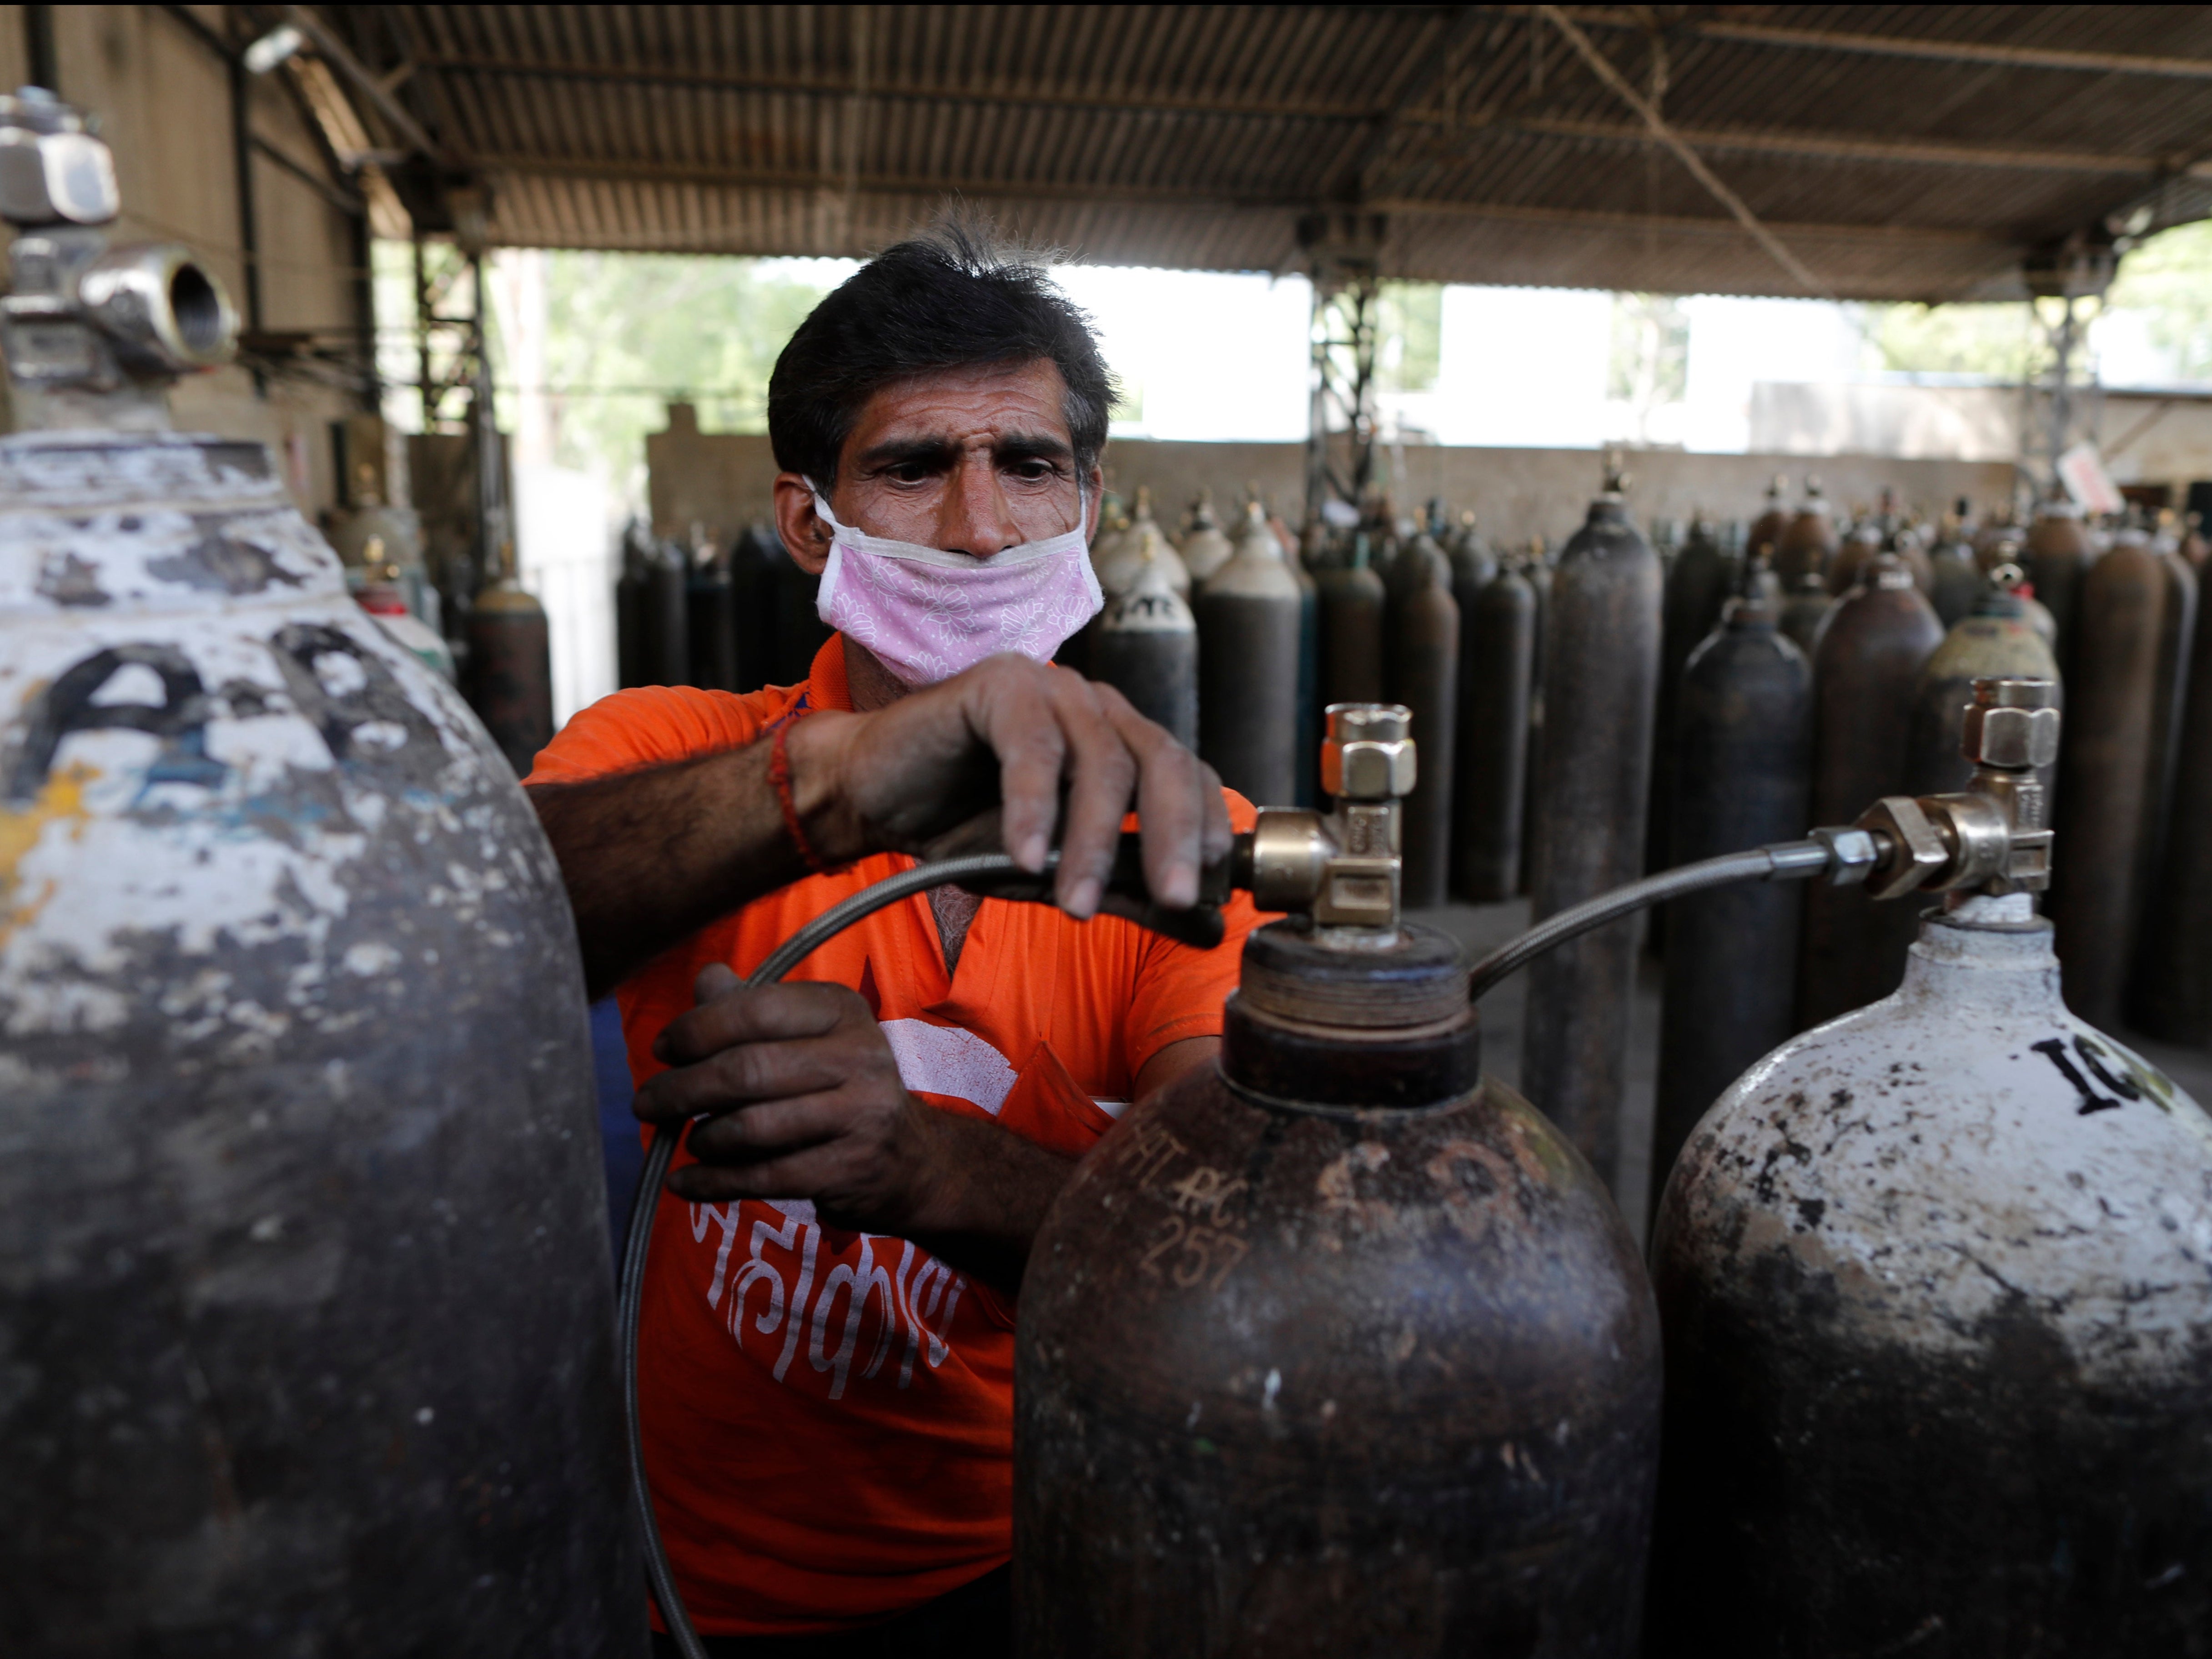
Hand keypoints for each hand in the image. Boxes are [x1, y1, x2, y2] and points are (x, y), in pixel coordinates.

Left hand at [637, 966, 1079, 1287]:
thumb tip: (706, 978)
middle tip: (647, 1104)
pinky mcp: (852, 1168)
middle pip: (748, 1070)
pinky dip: (713, 1183)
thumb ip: (755, 1009)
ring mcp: (862, 1113)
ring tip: (688, 1140)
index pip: (756, 1010)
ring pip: (754, 1127)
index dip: (696, 1029)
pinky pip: (764, 1177)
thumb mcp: (809, 1038)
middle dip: (683, 1089)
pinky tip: (685, 1183)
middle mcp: (860, 1054)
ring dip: (703, 1138)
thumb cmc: (842, 1091)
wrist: (914, 1161)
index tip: (662, 1049)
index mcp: (843, 1010)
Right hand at [787, 655, 1232, 918]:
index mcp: (1121, 740)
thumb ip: (1128, 893)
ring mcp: (1051, 687)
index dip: (1206, 827)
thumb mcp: (1056, 873)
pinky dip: (1032, 807)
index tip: (1208, 888)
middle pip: (1160, 761)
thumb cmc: (966, 828)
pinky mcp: (999, 684)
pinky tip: (1025, 858)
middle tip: (1174, 898)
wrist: (874, 797)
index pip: (1187, 774)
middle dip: (1172, 835)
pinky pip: (1031, 747)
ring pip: (1100, 759)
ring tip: (1075, 904)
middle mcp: (1096, 706)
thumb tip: (1207, 930)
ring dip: (1092, 839)